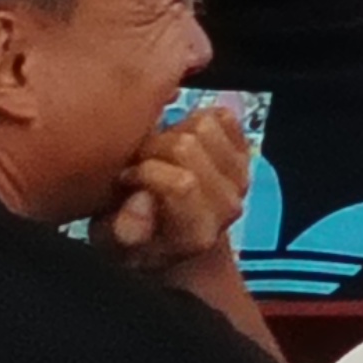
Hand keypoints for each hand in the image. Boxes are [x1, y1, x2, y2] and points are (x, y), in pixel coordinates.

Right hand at [97, 101, 253, 277]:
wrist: (181, 242)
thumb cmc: (143, 243)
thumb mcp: (116, 246)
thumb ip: (123, 229)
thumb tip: (140, 200)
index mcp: (197, 233)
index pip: (180, 184)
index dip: (145, 172)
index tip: (126, 179)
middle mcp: (226, 206)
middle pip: (187, 146)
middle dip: (152, 148)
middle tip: (138, 163)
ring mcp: (240, 177)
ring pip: (204, 125)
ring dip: (174, 132)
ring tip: (158, 155)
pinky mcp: (246, 153)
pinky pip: (221, 116)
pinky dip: (195, 121)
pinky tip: (180, 145)